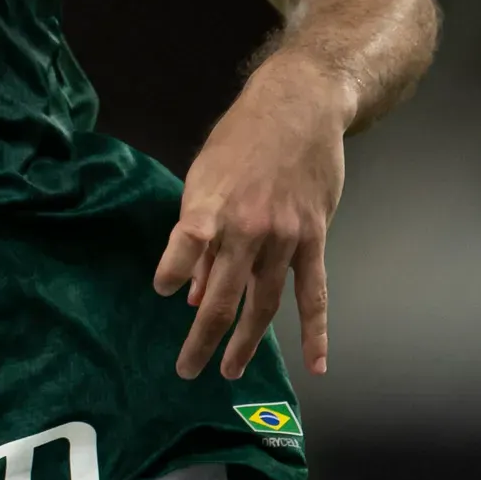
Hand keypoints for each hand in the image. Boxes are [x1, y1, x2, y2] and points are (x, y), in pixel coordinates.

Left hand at [153, 54, 351, 379]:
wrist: (298, 108)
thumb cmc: (240, 141)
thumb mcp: (203, 177)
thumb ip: (197, 236)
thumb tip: (192, 292)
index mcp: (210, 209)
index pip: (184, 250)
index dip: (173, 273)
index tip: (164, 292)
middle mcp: (246, 229)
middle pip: (224, 296)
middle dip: (203, 338)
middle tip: (186, 370)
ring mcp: (283, 238)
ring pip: (265, 302)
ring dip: (247, 342)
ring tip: (228, 371)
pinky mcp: (313, 239)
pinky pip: (314, 293)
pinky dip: (315, 332)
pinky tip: (315, 363)